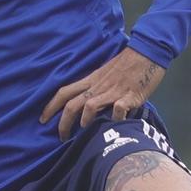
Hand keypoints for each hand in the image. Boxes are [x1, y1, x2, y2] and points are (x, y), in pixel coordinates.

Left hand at [40, 47, 166, 139]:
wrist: (147, 52)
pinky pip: (118, 109)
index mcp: (91, 80)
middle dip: (63, 123)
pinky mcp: (129, 96)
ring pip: (89, 106)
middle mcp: (98, 87)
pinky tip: (117, 125)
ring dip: (84, 120)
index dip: (51, 106)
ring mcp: (113, 92)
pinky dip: (115, 119)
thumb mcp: (106, 74)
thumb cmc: (128, 64)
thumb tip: (88, 107)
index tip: (42, 119)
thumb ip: (96, 88)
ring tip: (85, 132)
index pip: (64, 92)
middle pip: (72, 104)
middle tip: (61, 137)